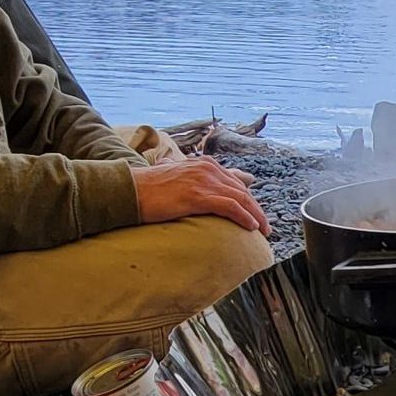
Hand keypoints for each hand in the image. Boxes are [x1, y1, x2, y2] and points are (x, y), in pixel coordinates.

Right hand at [131, 159, 270, 234]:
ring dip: (256, 216)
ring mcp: (203, 181)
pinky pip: (229, 206)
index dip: (249, 200)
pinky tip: (251, 227)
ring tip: (263, 231)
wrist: (129, 191)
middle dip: (257, 209)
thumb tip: (216, 184)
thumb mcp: (180, 177)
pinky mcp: (197, 195)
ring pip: (240, 199)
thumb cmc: (151, 188)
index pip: (236, 183)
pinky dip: (244, 217)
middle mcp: (208, 168)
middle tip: (266, 227)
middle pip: (242, 191)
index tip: (257, 215)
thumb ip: (200, 178)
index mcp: (205, 164)